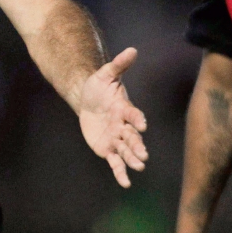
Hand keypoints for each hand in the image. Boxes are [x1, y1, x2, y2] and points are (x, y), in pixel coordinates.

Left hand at [78, 47, 148, 187]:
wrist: (87, 100)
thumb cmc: (99, 86)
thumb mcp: (106, 74)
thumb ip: (118, 65)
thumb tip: (133, 49)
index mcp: (124, 108)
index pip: (133, 114)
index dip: (137, 119)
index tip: (142, 124)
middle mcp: (124, 125)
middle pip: (132, 136)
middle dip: (137, 145)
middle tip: (143, 155)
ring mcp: (117, 138)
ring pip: (126, 150)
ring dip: (132, 158)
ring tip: (139, 167)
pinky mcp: (108, 149)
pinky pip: (115, 162)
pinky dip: (120, 172)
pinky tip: (125, 183)